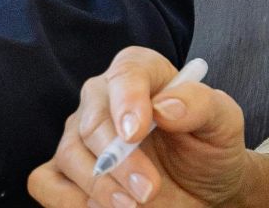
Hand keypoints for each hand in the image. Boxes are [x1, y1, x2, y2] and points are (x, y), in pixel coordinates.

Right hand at [28, 47, 249, 207]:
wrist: (204, 188)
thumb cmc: (210, 148)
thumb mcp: (223, 122)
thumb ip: (201, 104)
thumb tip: (165, 106)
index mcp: (140, 73)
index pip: (125, 74)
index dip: (127, 101)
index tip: (136, 132)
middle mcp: (102, 98)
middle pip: (91, 121)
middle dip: (119, 160)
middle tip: (149, 189)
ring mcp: (80, 134)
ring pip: (68, 154)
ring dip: (99, 185)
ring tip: (133, 205)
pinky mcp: (67, 171)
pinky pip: (45, 182)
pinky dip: (69, 201)